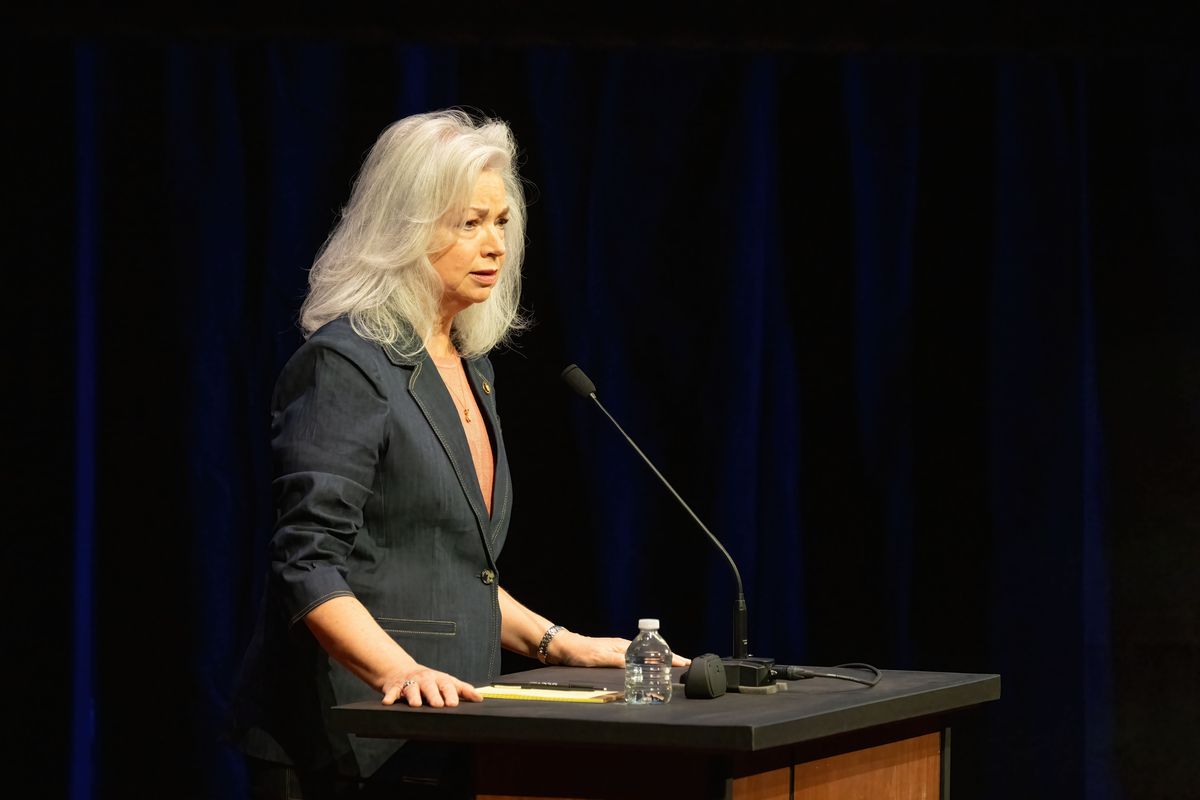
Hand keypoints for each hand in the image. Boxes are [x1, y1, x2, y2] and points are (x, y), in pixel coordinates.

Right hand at [380, 665, 483, 707]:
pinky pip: (392, 692)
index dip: (451, 694)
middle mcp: (425, 680)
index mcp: (439, 679)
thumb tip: (480, 698)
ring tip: (416, 704)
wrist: (402, 671)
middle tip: (438, 705)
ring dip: (413, 696)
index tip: (454, 703)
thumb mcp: (446, 682)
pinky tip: (387, 702)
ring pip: (411, 689)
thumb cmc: (430, 681)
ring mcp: (410, 683)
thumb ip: (463, 690)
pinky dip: (390, 697)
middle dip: (434, 695)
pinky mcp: (395, 688)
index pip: (447, 685)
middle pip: (430, 686)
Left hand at [549, 631, 691, 667]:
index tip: (685, 662)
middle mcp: (624, 648)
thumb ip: (620, 662)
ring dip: (658, 664)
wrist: (563, 648)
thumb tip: (640, 666)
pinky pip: (635, 662)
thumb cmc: (581, 652)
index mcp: (625, 646)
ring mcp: (618, 652)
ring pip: (645, 658)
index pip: (654, 651)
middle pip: (652, 654)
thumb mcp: (602, 657)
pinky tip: (646, 673)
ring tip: (670, 672)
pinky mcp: (612, 658)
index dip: (671, 657)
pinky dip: (646, 667)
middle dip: (669, 660)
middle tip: (683, 669)